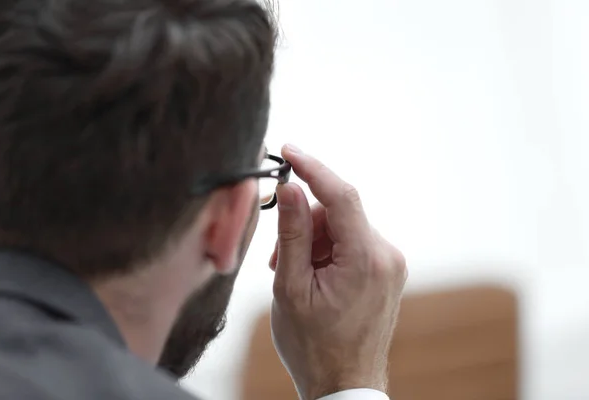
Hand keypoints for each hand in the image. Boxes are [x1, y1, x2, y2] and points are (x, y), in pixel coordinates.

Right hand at [269, 144, 407, 399]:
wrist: (345, 384)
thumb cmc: (313, 344)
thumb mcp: (291, 287)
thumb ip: (292, 233)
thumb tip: (291, 187)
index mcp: (366, 259)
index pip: (340, 196)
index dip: (312, 168)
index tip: (288, 150)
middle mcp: (387, 255)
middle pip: (337, 213)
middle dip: (304, 225)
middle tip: (279, 259)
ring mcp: (390, 263)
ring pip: (342, 227)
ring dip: (313, 242)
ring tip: (296, 277)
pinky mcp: (386, 269)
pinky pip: (351, 242)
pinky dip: (328, 251)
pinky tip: (314, 278)